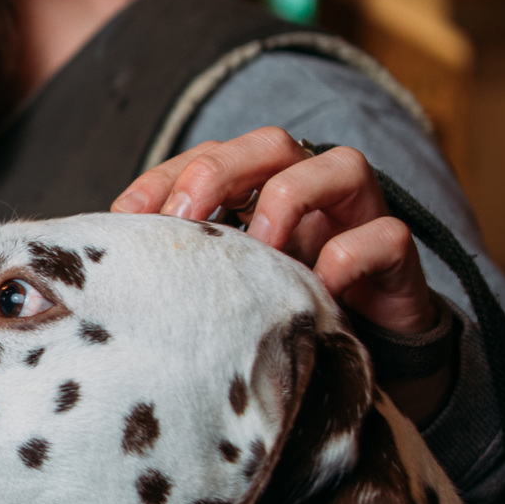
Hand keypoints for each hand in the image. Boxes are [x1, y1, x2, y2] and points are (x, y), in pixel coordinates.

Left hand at [112, 127, 443, 339]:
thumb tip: (108, 269)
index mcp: (257, 191)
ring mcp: (358, 217)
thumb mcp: (219, 286)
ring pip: (341, 165)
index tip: (126, 217)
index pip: (207, 157)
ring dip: (290, 198)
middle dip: (221, 171)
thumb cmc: (276, 313)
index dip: (165, 177)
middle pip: (271, 142)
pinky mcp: (396, 256)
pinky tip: (318, 289)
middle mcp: (309, 189)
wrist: (362, 361)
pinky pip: (384, 235)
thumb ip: (182, 266)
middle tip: (187, 219)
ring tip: (260, 247)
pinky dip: (348, 256)